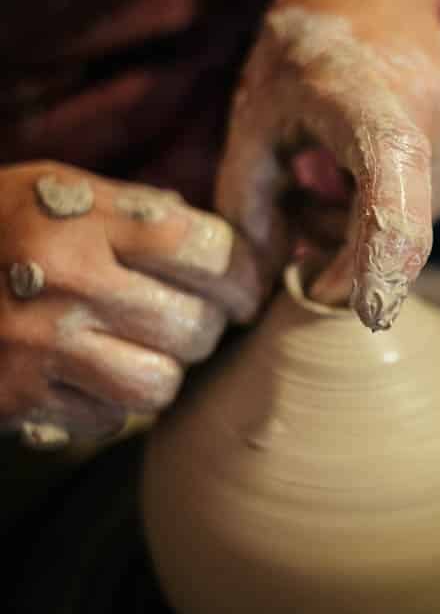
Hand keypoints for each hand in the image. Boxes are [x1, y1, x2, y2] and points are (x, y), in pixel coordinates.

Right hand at [0, 162, 261, 448]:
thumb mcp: (58, 190)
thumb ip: (140, 212)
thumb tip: (230, 250)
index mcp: (82, 217)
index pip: (208, 249)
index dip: (243, 274)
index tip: (243, 288)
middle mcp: (65, 280)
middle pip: (195, 326)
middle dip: (205, 327)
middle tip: (188, 319)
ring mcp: (38, 345)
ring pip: (160, 387)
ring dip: (161, 373)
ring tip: (138, 351)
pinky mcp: (16, 398)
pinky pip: (108, 423)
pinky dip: (108, 407)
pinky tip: (83, 375)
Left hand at [217, 0, 439, 330]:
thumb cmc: (302, 49)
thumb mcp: (252, 119)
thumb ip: (248, 206)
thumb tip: (266, 284)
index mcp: (371, 103)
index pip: (390, 210)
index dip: (371, 274)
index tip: (336, 306)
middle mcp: (438, 115)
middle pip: (398, 233)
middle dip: (347, 254)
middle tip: (296, 227)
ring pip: (417, 225)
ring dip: (365, 230)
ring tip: (322, 185)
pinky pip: (431, 201)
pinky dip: (390, 206)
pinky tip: (357, 170)